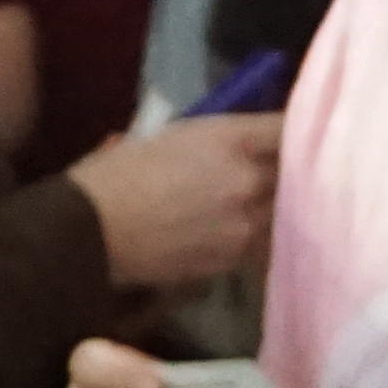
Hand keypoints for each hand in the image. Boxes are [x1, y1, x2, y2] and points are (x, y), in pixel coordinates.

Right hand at [63, 115, 282, 294]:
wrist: (92, 232)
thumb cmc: (116, 174)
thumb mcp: (168, 136)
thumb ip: (215, 140)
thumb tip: (236, 145)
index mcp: (232, 139)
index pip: (287, 128)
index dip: (293, 130)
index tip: (294, 132)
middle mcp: (249, 179)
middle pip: (295, 172)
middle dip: (290, 170)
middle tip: (283, 168)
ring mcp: (247, 223)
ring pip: (284, 211)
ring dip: (278, 206)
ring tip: (261, 203)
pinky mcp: (235, 259)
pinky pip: (263, 242)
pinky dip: (259, 234)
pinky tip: (240, 230)